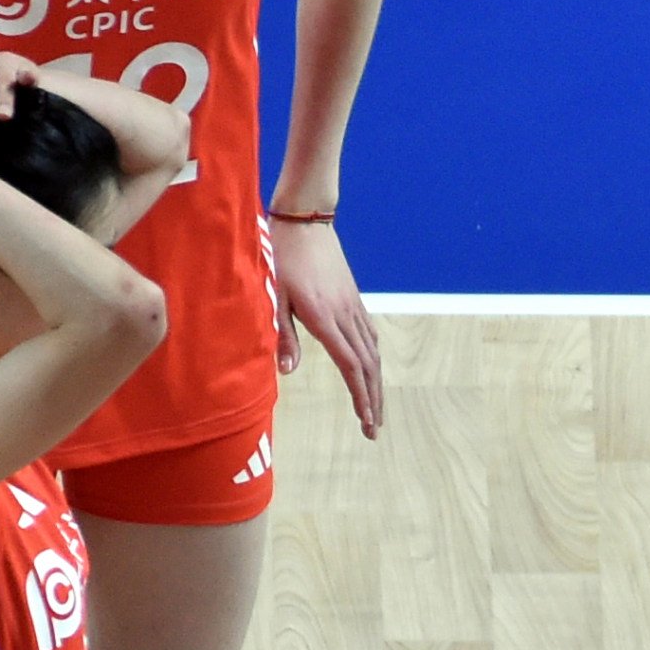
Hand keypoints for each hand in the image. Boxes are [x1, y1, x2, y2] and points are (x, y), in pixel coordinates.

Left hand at [272, 214, 386, 437]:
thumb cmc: (282, 256)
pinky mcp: (353, 299)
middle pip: (368, 366)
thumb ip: (283, 334)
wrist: (305, 220)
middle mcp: (346, 315)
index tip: (366, 421)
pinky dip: (373, 360)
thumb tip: (288, 372)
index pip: (350, 365)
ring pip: (373, 353)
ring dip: (375, 384)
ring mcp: (353, 307)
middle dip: (373, 400)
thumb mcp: (274, 294)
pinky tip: (370, 370)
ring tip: (374, 408)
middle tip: (374, 429)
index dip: (360, 396)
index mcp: (325, 318)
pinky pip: (369, 336)